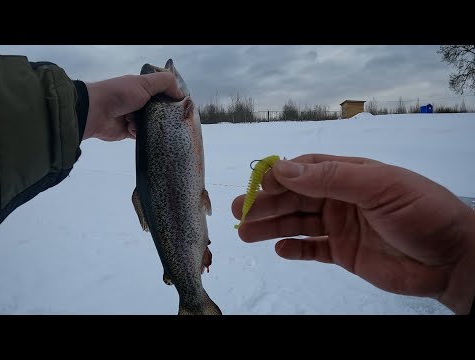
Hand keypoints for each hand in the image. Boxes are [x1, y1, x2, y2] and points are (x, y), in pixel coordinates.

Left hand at [83, 72, 183, 140]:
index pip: (163, 94)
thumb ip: (165, 83)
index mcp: (142, 88)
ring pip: (152, 124)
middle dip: (163, 115)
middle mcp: (139, 102)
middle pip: (160, 111)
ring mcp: (134, 117)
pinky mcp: (130, 131)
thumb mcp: (144, 83)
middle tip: (170, 119)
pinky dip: (139, 132)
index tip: (180, 106)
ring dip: (150, 124)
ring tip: (145, 123)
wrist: (95, 112)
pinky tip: (132, 129)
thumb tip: (182, 94)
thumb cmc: (121, 94)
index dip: (172, 99)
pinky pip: (142, 135)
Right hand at [232, 154, 474, 313]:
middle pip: (296, 198)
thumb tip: (285, 169)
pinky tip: (280, 250)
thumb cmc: (420, 213)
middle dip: (267, 204)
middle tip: (238, 211)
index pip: (306, 171)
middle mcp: (341, 198)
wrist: (452, 259)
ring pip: (298, 223)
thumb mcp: (379, 187)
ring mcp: (341, 226)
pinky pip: (313, 249)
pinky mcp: (344, 253)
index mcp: (350, 175)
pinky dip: (296, 249)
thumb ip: (332, 178)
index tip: (256, 186)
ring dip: (272, 227)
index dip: (280, 177)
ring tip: (245, 234)